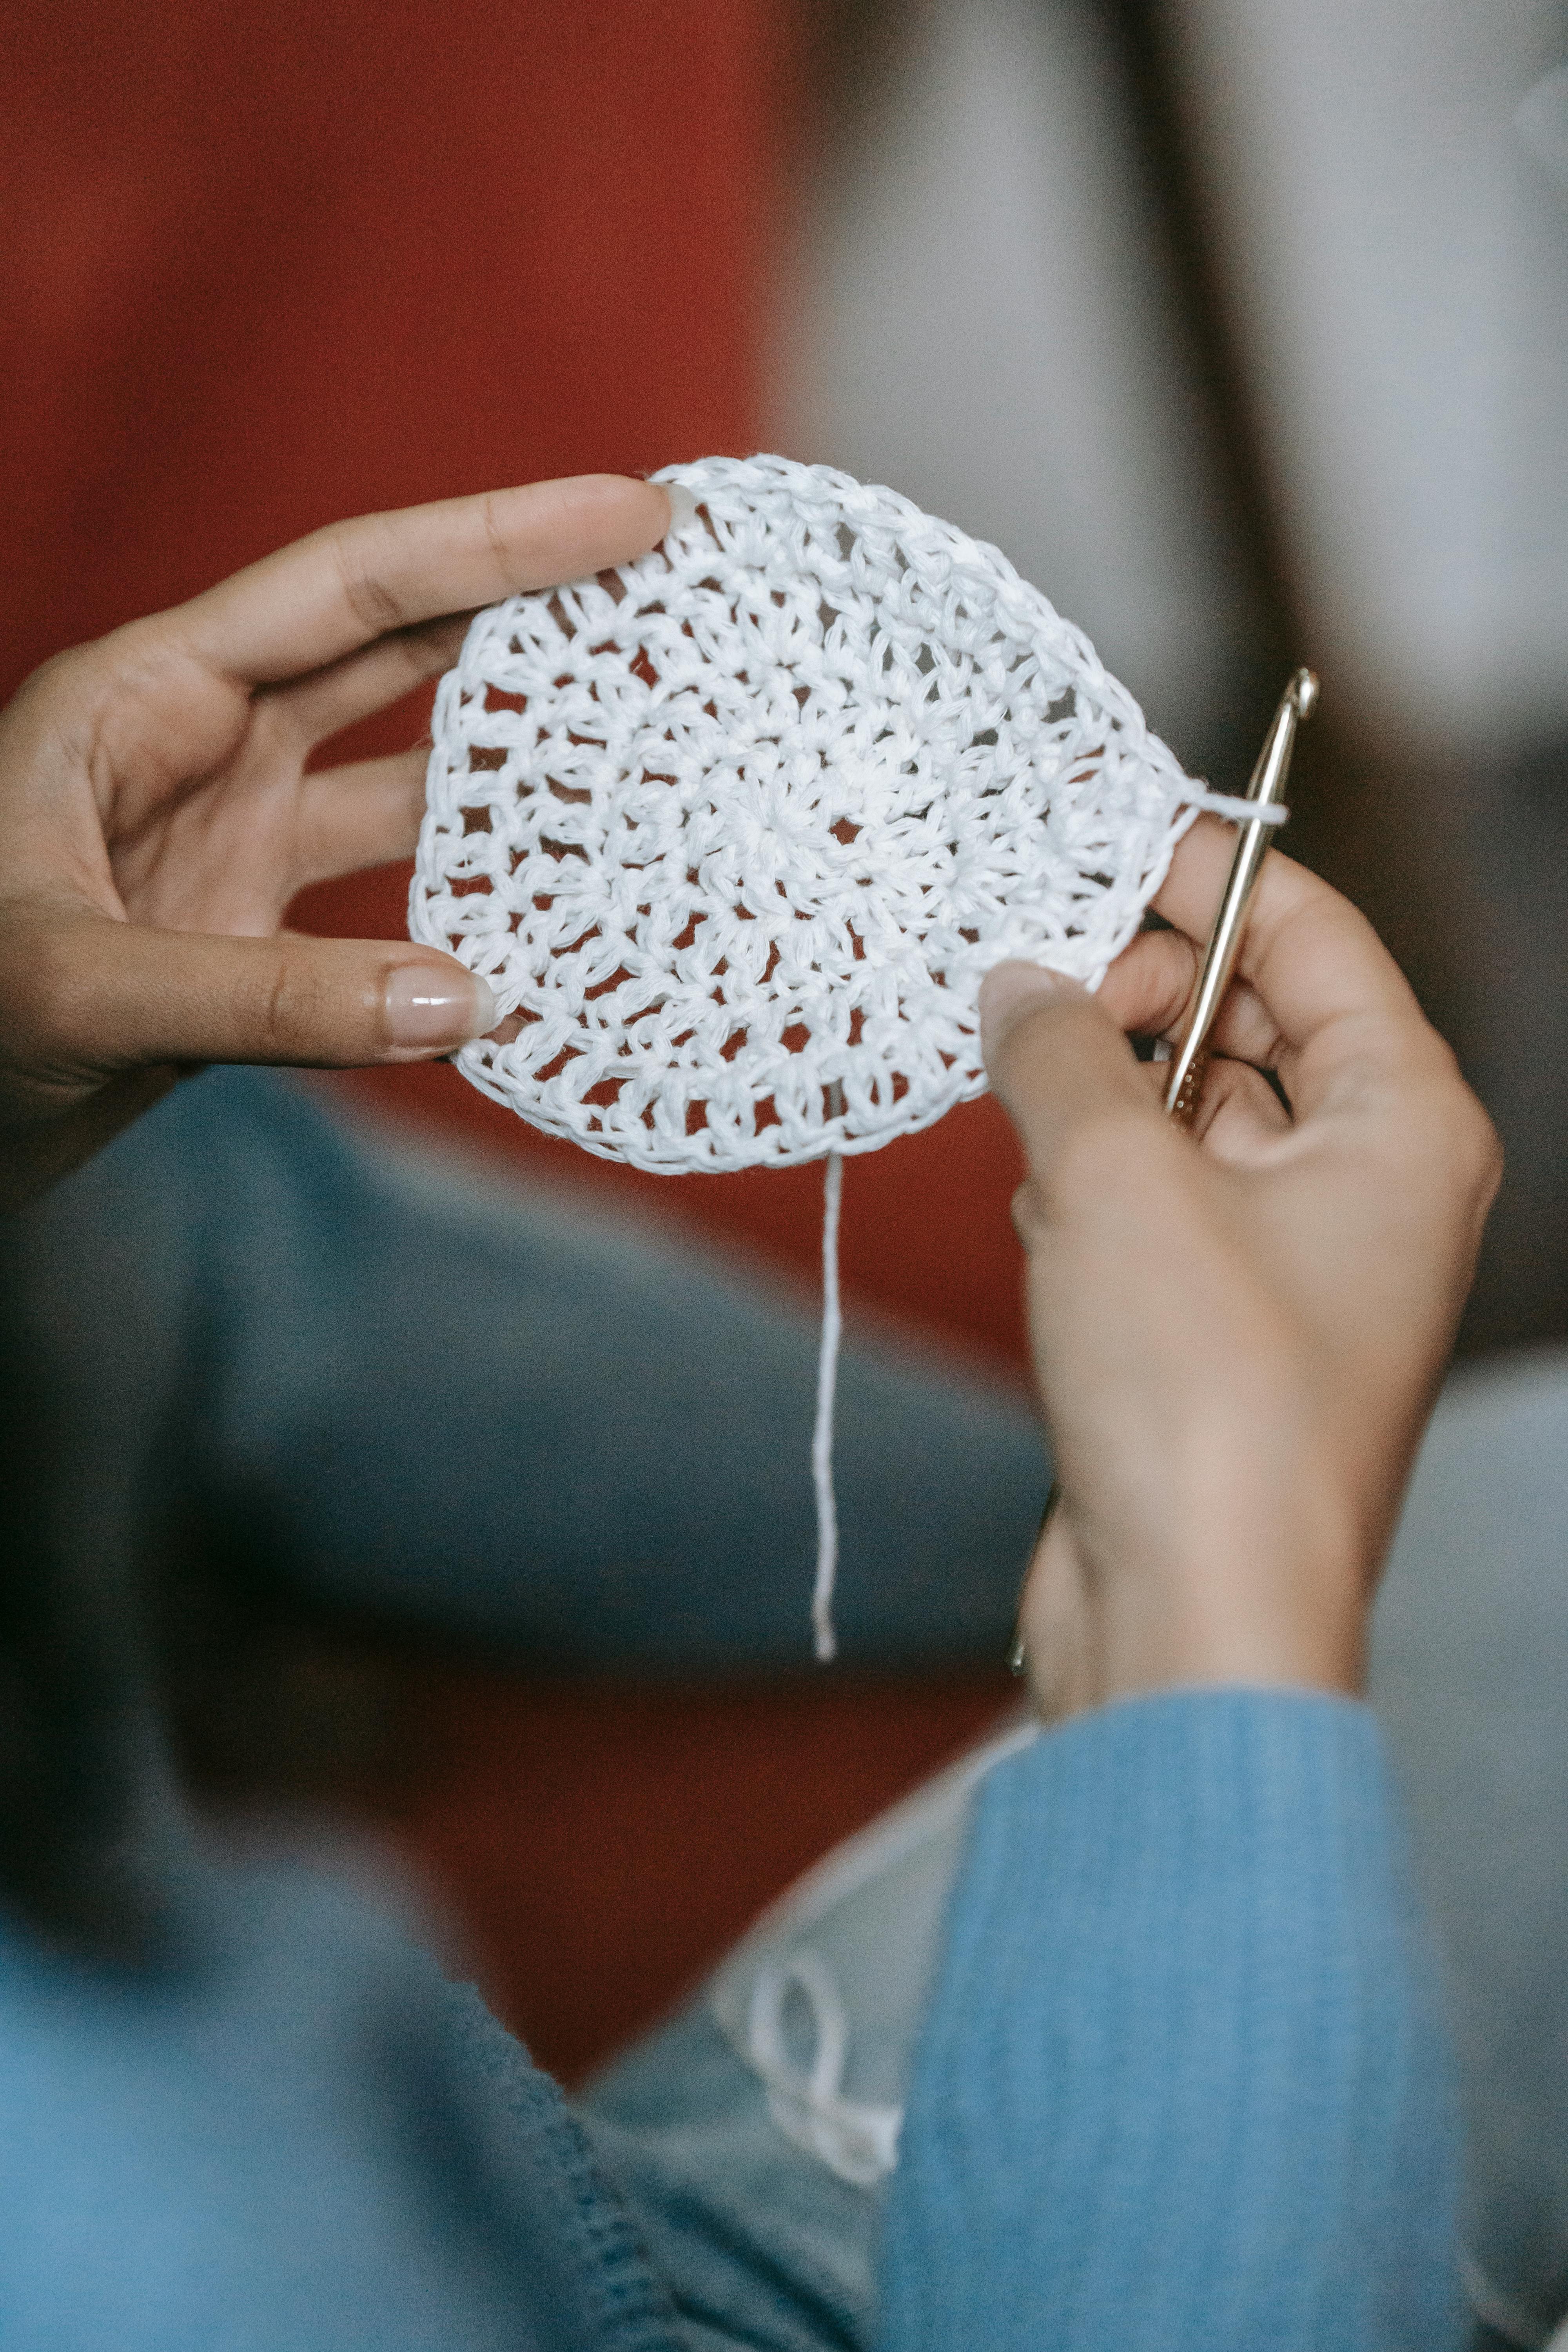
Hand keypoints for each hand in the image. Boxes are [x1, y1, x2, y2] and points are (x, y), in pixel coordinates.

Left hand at [0, 475, 672, 1208]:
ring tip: (654, 773)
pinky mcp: (248, 937)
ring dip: (520, 786)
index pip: (353, 587)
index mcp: (145, 699)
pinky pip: (387, 912)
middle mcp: (201, 751)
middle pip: (400, 656)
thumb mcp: (75, 989)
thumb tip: (466, 1002)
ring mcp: (231, 845)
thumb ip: (263, 997)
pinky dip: (469, 919)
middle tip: (679, 601)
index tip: (631, 517)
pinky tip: (553, 930)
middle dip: (535, 624)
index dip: (497, 544)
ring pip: (410, 789)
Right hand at [981, 825, 1500, 1717]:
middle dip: (1137, 999)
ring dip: (1099, 1105)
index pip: (1315, 937)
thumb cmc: (1201, 1402)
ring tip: (1038, 1129)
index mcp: (1403, 1124)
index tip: (1100, 840)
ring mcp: (1296, 1258)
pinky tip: (1045, 1225)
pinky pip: (1152, 1201)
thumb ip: (1060, 1051)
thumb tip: (1018, 983)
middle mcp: (1370, 1184)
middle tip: (1036, 997)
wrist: (1190, 1614)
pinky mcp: (1219, 1324)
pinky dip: (1089, 1192)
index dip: (1208, 875)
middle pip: (1250, 1019)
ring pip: (1186, 1113)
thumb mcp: (1112, 1178)